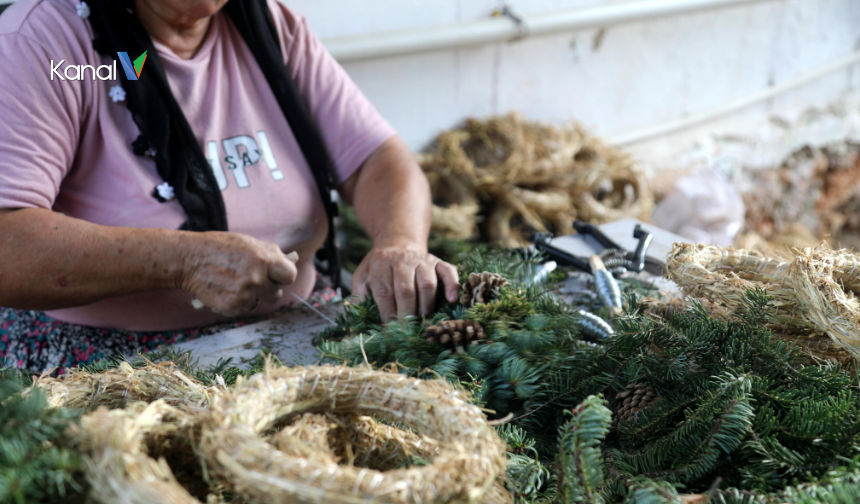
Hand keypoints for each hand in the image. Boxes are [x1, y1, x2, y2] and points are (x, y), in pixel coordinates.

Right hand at [176, 231, 297, 314]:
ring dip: (250, 296)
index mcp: (264, 260)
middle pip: (276, 294)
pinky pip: (242, 309)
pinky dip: (235, 302)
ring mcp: (243, 295)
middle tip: (251, 278)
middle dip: (267, 288)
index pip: (290, 276)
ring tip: (234, 281)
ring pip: (258, 303)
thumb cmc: (220, 247)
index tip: (276, 275)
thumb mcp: (249, 243)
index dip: (282, 276)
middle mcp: (256, 278)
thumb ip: (271, 254)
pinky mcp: (230, 307)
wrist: (188, 259)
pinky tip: (224, 289)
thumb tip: (290, 262)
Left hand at [352, 244, 459, 320]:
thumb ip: (358, 296)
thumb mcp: (362, 276)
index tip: (389, 329)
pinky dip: (452, 286)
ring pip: (428, 284)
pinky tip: (452, 300)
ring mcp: (422, 260)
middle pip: (406, 290)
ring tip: (423, 321)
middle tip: (406, 331)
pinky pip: (448, 272)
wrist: (398, 243)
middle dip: (406, 314)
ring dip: (426, 307)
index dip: (387, 313)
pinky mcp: (438, 261)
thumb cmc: (379, 266)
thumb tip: (357, 317)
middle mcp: (402, 260)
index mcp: (381, 263)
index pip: (384, 292)